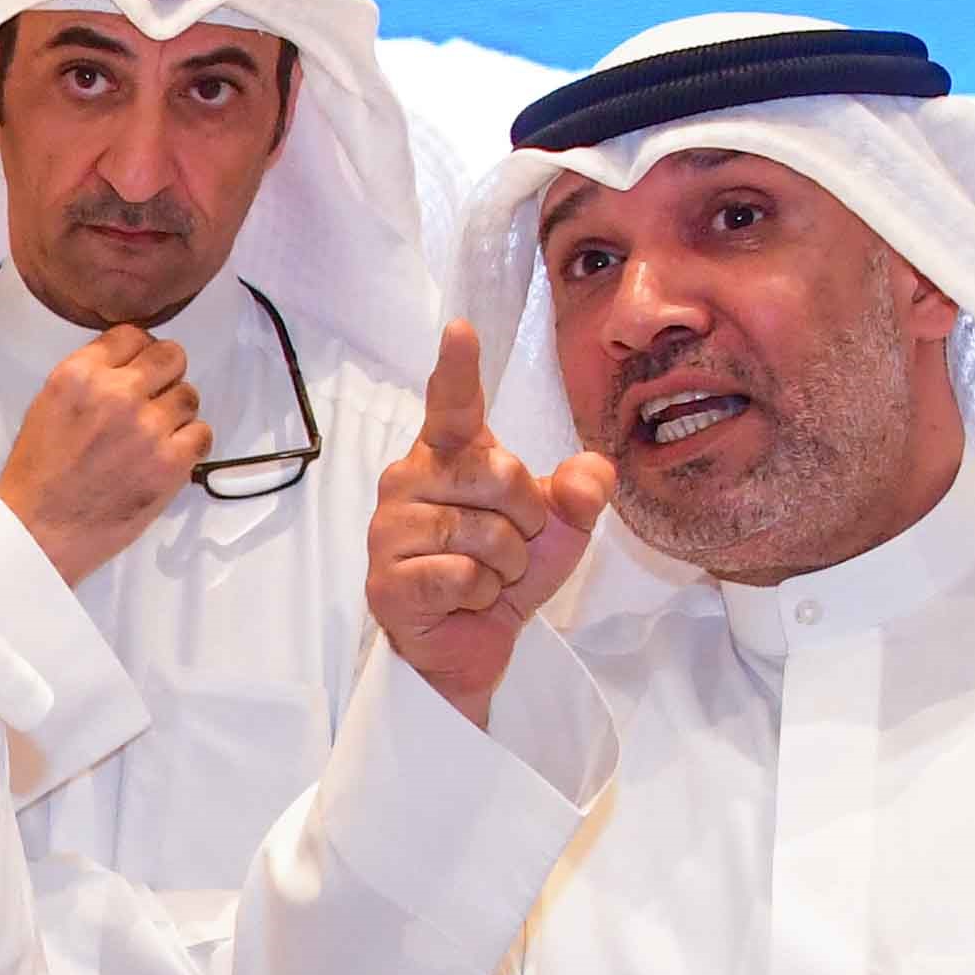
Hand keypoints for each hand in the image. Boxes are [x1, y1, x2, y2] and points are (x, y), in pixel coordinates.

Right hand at [0, 324, 207, 584]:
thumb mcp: (47, 406)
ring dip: (177, 412)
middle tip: (154, 399)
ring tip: (156, 435)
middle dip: (166, 374)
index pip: (132, 335)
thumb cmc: (37, 476)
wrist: (39, 533)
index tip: (138, 371)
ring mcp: (148, 428)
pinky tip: (167, 456)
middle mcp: (117, 394)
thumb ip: (89, 379)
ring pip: (190, 395)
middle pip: (171, 356)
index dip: (139, 352)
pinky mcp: (171, 464)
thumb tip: (129, 366)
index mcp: (79, 375)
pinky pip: (202, 434)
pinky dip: (190, 444)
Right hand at [368, 323, 616, 718]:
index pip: (453, 404)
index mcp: (448, 454)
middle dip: (526, 518)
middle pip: (497, 473)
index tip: (460, 330)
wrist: (474, 645)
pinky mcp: (387, 580)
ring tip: (486, 576)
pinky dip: (480, 595)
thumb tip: (586, 476)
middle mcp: (409, 479)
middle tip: (509, 546)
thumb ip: (583, 490)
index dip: (457, 367)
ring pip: (481, 531)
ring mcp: (389, 530)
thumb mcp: (562, 526)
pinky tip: (464, 600)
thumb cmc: (505, 569)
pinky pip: (461, 575)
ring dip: (504, 565)